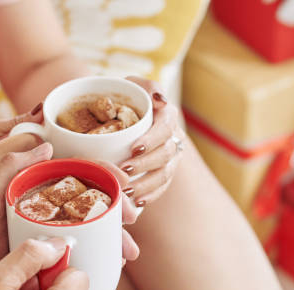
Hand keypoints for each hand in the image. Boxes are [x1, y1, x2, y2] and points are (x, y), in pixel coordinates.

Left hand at [0, 144, 139, 289]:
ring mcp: (55, 231)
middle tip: (133, 219)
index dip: (104, 174)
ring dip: (116, 237)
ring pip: (94, 228)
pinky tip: (115, 263)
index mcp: (37, 186)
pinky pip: (85, 251)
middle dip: (119, 209)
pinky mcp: (56, 254)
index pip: (77, 172)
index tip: (124, 182)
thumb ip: (9, 169)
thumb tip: (46, 144)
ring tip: (129, 252)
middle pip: (93, 201)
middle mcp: (50, 207)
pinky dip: (103, 255)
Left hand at [118, 77, 184, 207]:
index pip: (165, 128)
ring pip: (164, 174)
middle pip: (166, 154)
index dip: (152, 139)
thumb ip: (147, 86)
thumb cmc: (126, 96)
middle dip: (145, 164)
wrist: (120, 112)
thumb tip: (160, 99)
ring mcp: (170, 158)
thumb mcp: (134, 84)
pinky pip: (161, 188)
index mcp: (167, 116)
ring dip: (146, 184)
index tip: (134, 147)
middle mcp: (173, 138)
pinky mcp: (163, 173)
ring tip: (126, 190)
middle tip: (124, 170)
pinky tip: (137, 202)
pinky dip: (150, 196)